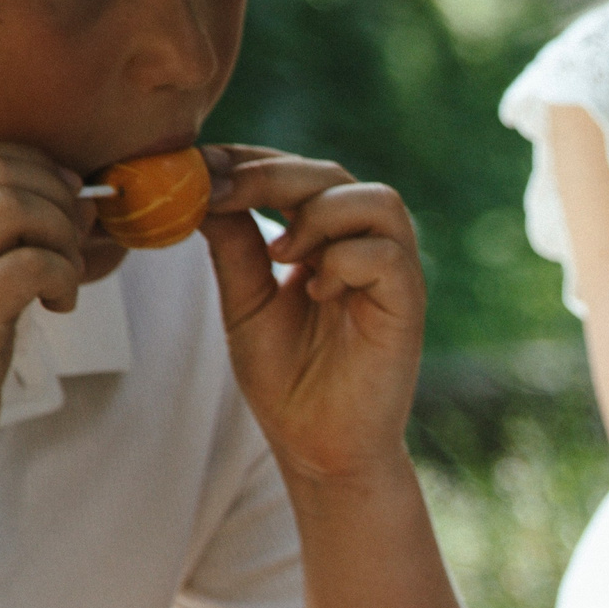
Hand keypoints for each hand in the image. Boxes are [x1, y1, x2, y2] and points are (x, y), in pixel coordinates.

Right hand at [0, 146, 91, 498]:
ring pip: (14, 207)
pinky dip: (64, 275)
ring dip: (62, 236)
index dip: (31, 167)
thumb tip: (80, 199)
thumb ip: (2, 244)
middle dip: (55, 198)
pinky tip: (59, 306)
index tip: (63, 200)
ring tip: (65, 278)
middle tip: (71, 244)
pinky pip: (30, 263)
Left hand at [201, 145, 425, 483]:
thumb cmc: (286, 380)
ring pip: (377, 200)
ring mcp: (391, 275)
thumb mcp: (243, 301)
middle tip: (223, 193)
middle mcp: (365, 248)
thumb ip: (233, 245)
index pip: (298, 174)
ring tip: (281, 250)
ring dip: (320, 213)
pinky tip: (315, 290)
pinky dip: (345, 260)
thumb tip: (202, 185)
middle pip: (334, 175)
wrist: (318, 448)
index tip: (200, 166)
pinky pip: (388, 255)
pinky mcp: (407, 306)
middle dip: (273, 175)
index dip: (252, 160)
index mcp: (326, 241)